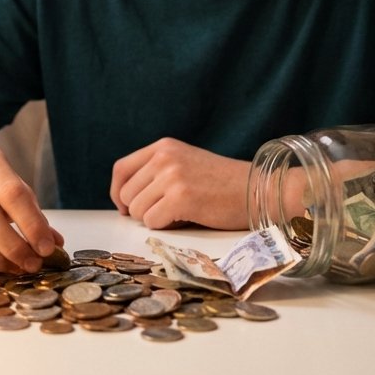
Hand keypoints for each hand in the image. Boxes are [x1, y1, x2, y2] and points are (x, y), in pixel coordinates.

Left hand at [110, 137, 249, 230]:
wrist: (256, 189)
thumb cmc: (222, 183)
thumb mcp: (185, 164)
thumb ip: (157, 172)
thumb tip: (124, 201)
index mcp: (163, 146)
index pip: (121, 169)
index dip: (119, 192)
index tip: (125, 207)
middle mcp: (164, 157)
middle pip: (127, 194)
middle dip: (140, 210)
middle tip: (164, 213)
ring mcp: (171, 176)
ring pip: (137, 210)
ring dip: (154, 219)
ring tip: (180, 213)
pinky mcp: (180, 197)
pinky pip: (152, 222)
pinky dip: (165, 227)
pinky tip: (186, 218)